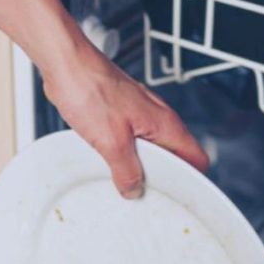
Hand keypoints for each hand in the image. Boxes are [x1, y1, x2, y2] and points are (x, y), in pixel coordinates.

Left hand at [43, 46, 208, 198]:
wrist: (66, 64)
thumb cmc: (90, 89)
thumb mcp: (111, 142)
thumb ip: (126, 170)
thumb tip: (134, 189)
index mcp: (165, 124)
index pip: (197, 158)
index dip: (191, 182)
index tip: (177, 199)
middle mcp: (158, 118)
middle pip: (174, 157)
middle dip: (162, 178)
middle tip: (143, 193)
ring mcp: (140, 115)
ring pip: (151, 149)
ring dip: (139, 166)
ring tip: (121, 179)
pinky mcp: (121, 114)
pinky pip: (132, 141)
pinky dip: (124, 154)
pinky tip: (107, 160)